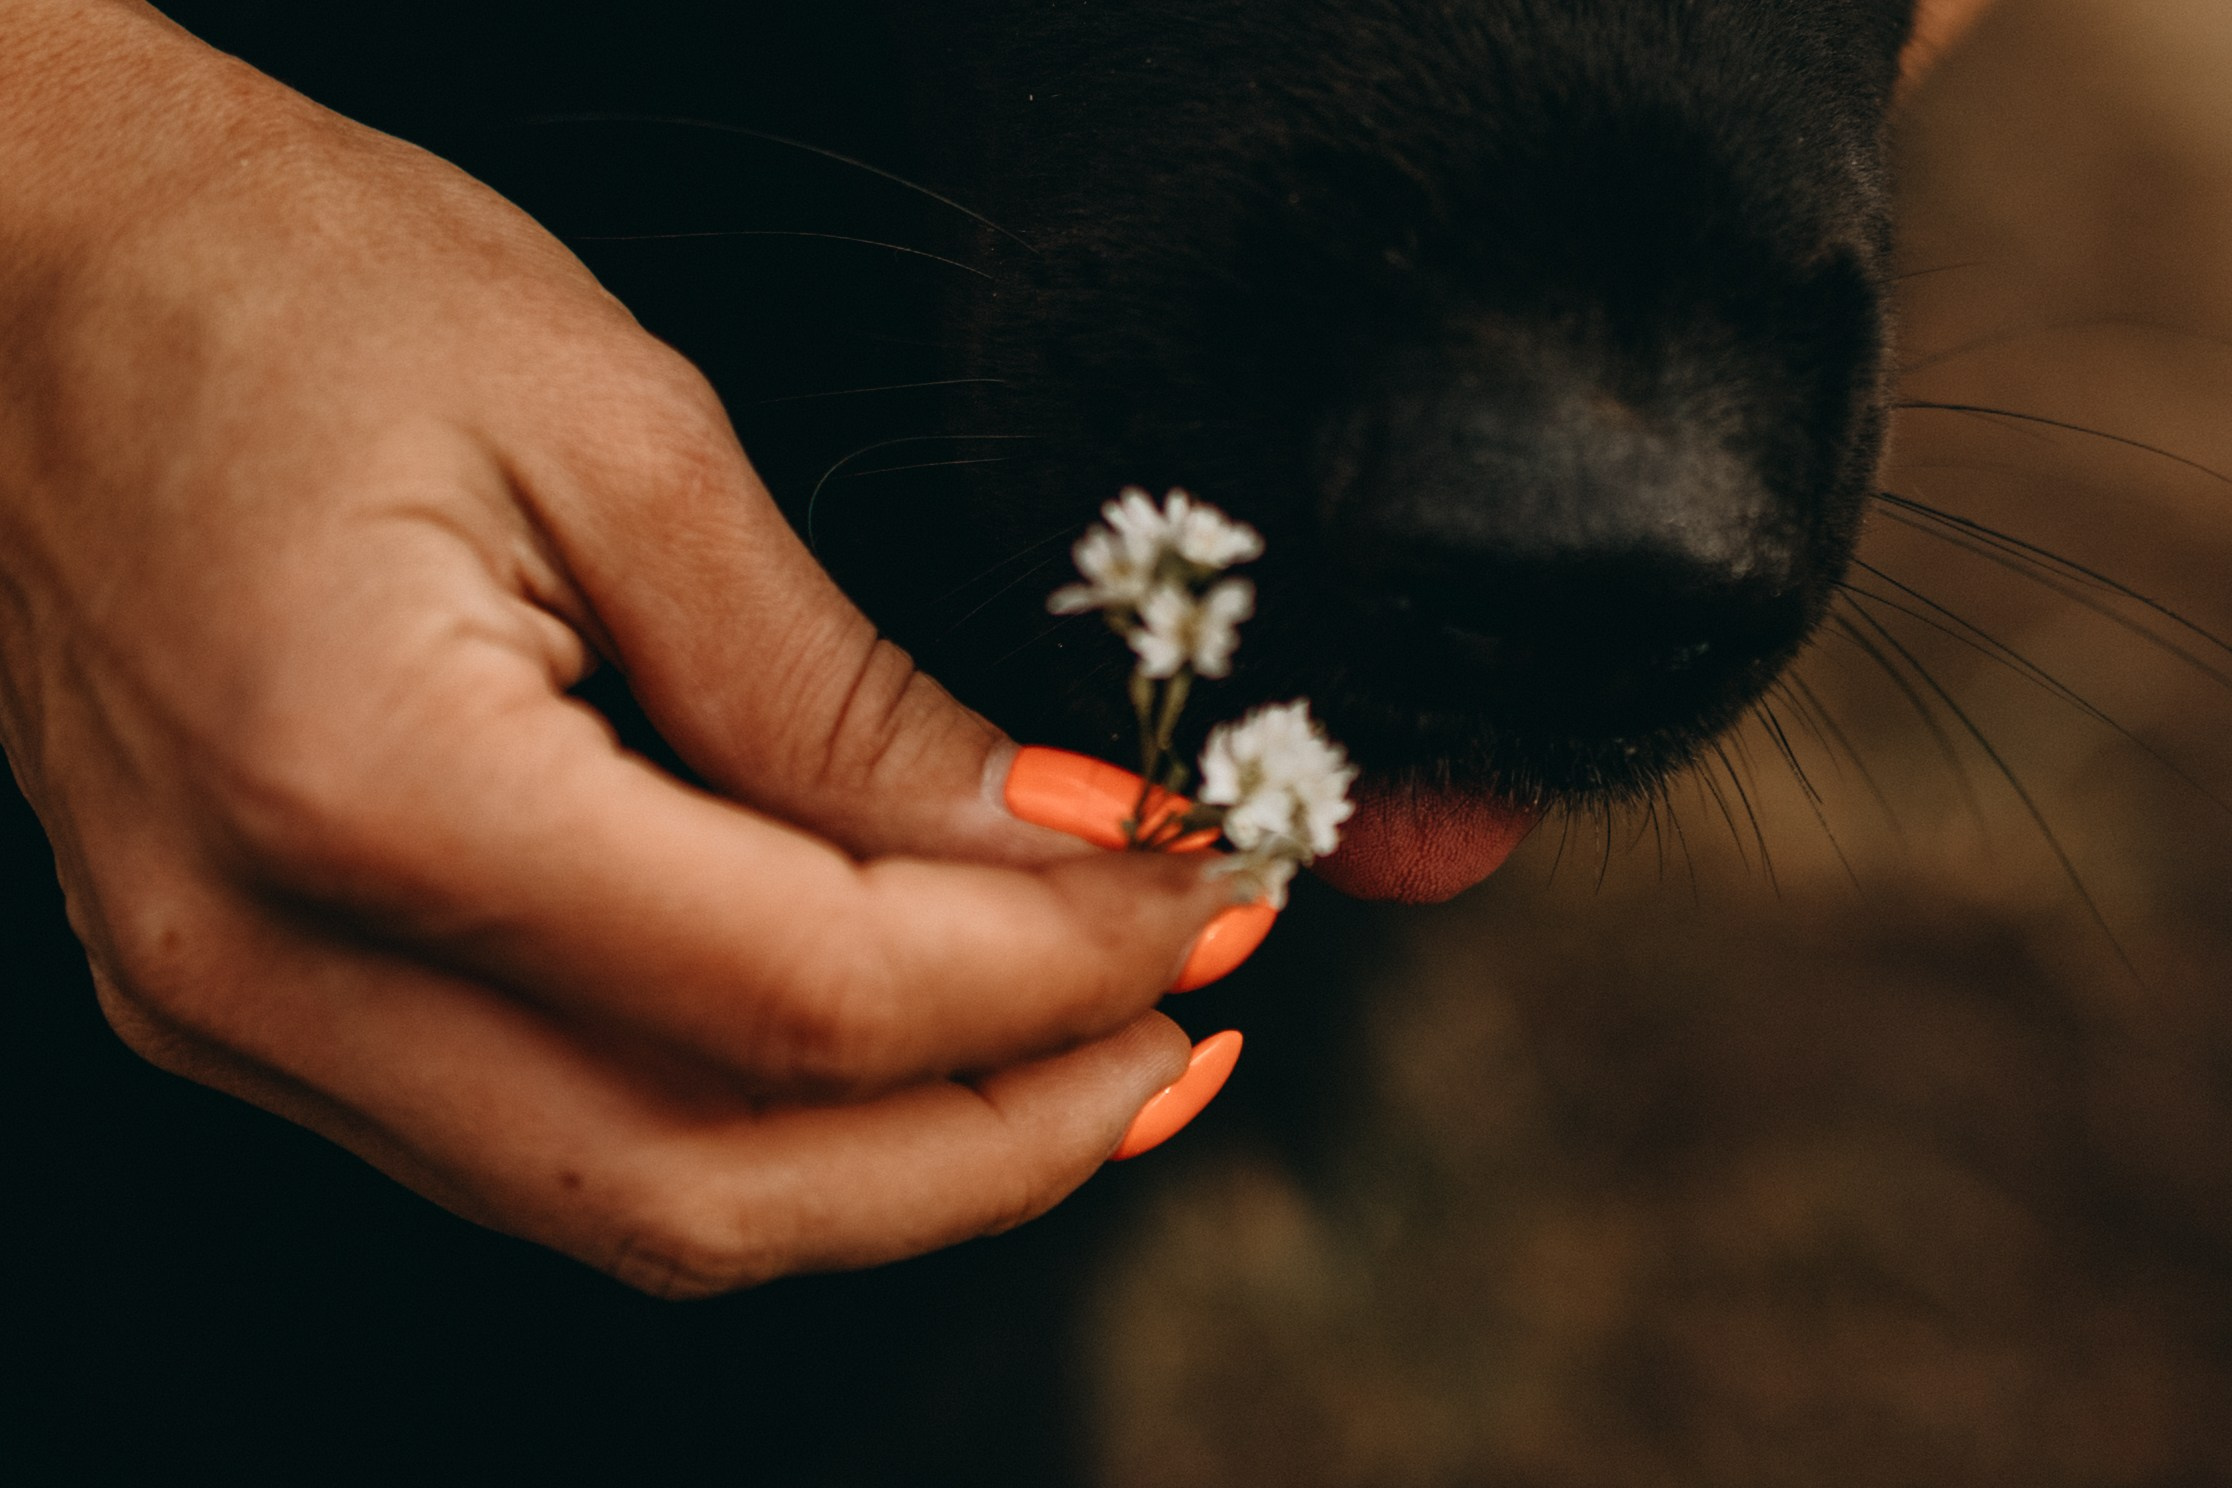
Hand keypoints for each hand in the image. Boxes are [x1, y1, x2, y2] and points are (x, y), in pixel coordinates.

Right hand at [0, 0, 1234, 1295]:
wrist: (27, 271)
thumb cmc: (294, 288)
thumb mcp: (624, 432)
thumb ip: (833, 690)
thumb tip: (1041, 845)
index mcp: (366, 785)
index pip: (800, 993)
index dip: (1047, 971)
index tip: (1199, 903)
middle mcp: (271, 962)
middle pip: (717, 1189)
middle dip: (1000, 1142)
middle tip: (1180, 1046)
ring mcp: (242, 1009)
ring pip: (635, 1206)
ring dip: (892, 1169)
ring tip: (1080, 1070)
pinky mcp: (260, 998)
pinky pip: (551, 1144)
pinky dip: (754, 1129)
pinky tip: (888, 1055)